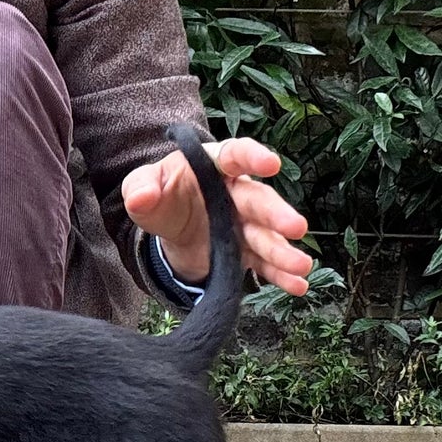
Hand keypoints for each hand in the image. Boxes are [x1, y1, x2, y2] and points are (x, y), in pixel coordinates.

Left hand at [122, 135, 312, 294]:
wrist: (169, 225)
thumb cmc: (160, 195)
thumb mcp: (142, 187)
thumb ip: (140, 188)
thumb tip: (141, 197)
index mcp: (213, 165)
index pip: (235, 155)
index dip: (253, 158)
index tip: (271, 164)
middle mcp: (235, 192)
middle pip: (258, 200)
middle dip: (277, 215)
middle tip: (296, 228)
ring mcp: (243, 223)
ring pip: (265, 236)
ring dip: (283, 251)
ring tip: (302, 267)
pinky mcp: (244, 251)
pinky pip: (263, 263)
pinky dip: (279, 275)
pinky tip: (297, 285)